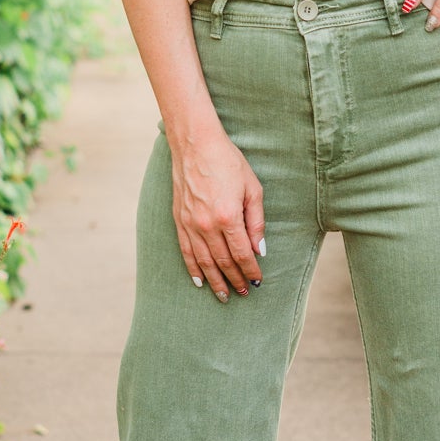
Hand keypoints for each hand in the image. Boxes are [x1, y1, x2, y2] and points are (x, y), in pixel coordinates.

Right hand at [168, 124, 264, 300]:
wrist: (195, 144)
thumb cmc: (228, 162)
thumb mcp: (252, 189)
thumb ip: (256, 222)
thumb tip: (260, 249)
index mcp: (229, 217)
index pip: (242, 254)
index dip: (251, 270)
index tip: (257, 281)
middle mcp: (207, 225)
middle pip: (223, 261)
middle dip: (235, 280)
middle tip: (244, 293)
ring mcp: (190, 224)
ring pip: (204, 261)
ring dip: (215, 281)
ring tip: (224, 295)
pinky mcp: (179, 220)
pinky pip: (186, 251)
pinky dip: (193, 269)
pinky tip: (199, 281)